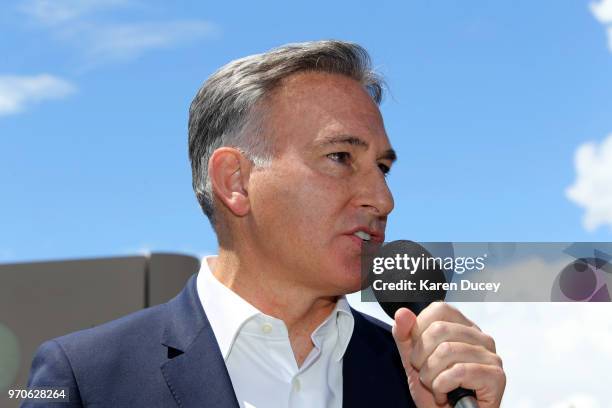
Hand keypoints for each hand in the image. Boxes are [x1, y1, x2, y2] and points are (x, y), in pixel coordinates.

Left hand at [391, 303, 505, 407]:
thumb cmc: (436, 390)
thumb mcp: (412, 360)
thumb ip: (404, 335)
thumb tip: (402, 313)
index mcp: (463, 327)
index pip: (438, 309)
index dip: (420, 332)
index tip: (421, 354)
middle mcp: (480, 338)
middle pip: (439, 330)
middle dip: (422, 358)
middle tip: (427, 375)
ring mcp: (491, 356)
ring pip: (446, 351)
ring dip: (431, 376)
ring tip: (437, 386)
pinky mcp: (496, 376)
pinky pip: (458, 372)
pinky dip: (443, 387)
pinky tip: (447, 395)